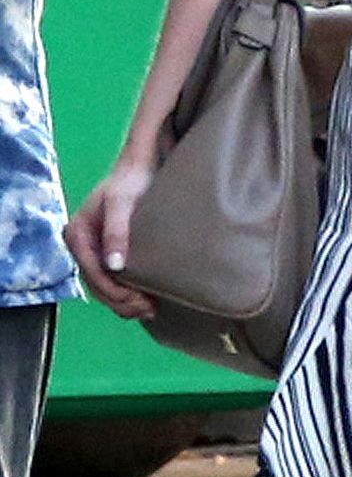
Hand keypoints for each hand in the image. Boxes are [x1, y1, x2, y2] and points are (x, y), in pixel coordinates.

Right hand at [66, 159, 160, 320]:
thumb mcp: (122, 203)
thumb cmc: (131, 181)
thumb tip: (113, 266)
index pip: (92, 274)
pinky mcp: (107, 253)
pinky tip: (145, 298)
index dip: (114, 291)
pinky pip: (112, 280)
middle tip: (149, 308)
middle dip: (121, 301)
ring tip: (149, 307)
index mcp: (77, 235)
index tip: (138, 300)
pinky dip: (126, 293)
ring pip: (104, 287)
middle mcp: (81, 246)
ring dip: (124, 302)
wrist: (141, 167)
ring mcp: (93, 251)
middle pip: (97, 285)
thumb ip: (116, 232)